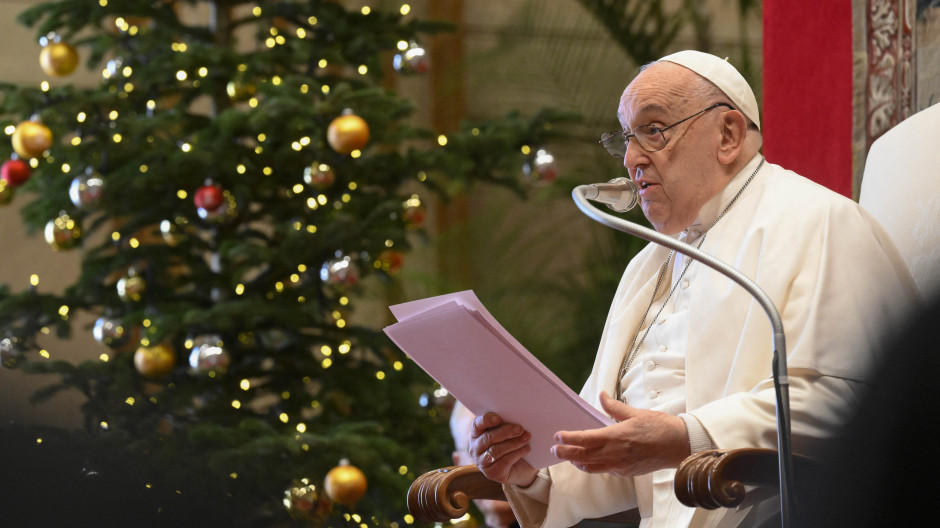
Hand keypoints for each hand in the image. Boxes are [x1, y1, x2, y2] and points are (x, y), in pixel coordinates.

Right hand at [469, 412, 537, 486]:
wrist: (521, 467)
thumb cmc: (512, 443)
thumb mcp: (508, 431)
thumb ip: (507, 424)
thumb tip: (517, 416)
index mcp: (477, 433)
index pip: (477, 424)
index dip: (486, 420)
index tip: (498, 418)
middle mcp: (476, 448)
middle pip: (488, 438)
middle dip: (505, 432)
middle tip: (520, 429)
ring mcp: (482, 462)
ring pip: (496, 450)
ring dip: (513, 443)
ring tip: (526, 438)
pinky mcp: (491, 473)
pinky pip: (504, 462)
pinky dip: (517, 454)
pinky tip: (526, 449)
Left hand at [551, 391, 689, 476]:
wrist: (679, 446)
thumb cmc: (659, 427)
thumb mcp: (635, 413)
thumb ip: (614, 407)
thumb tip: (601, 395)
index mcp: (616, 436)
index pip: (585, 438)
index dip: (569, 438)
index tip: (557, 436)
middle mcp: (615, 454)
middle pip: (583, 455)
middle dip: (566, 453)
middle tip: (554, 450)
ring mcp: (620, 466)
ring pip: (592, 467)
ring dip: (578, 462)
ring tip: (569, 457)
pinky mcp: (626, 472)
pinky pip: (605, 470)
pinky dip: (594, 466)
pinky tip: (591, 462)